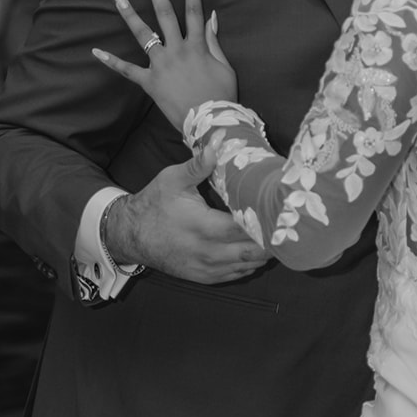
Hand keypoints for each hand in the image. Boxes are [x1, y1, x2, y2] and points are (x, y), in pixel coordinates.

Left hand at [93, 0, 237, 130]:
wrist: (210, 122)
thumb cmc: (221, 95)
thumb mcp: (225, 66)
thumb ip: (215, 41)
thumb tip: (212, 16)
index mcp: (197, 44)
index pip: (195, 6)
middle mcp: (177, 48)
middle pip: (165, 11)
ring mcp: (161, 64)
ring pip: (143, 34)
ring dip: (129, 14)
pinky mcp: (149, 82)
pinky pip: (127, 70)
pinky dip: (111, 61)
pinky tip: (95, 51)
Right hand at [105, 144, 270, 283]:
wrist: (130, 236)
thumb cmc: (154, 204)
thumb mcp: (173, 179)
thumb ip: (199, 164)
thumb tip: (220, 140)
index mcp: (204, 226)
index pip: (246, 227)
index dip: (265, 220)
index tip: (279, 209)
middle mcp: (208, 252)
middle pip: (254, 251)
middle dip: (271, 239)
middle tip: (285, 223)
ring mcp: (207, 268)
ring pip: (249, 265)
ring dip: (264, 252)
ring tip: (276, 235)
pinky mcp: (205, 277)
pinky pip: (237, 275)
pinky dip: (250, 263)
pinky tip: (258, 249)